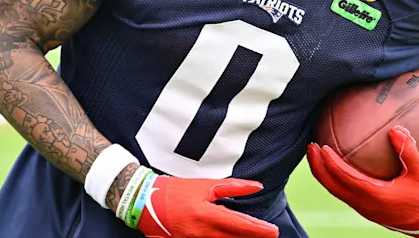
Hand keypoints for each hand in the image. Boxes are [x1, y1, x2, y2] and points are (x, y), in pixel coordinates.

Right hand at [136, 176, 278, 237]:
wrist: (145, 201)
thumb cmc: (176, 190)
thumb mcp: (205, 185)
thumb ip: (232, 187)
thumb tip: (256, 186)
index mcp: (206, 215)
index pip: (239, 225)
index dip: (258, 229)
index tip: (272, 231)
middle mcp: (201, 232)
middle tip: (270, 236)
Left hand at [307, 127, 418, 235]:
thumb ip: (408, 151)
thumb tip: (395, 129)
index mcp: (374, 195)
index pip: (345, 178)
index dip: (330, 163)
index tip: (322, 146)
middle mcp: (363, 204)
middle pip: (332, 186)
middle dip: (318, 167)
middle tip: (310, 146)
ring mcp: (362, 208)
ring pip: (334, 190)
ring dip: (322, 173)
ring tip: (315, 154)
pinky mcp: (364, 208)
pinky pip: (342, 192)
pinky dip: (332, 178)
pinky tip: (333, 164)